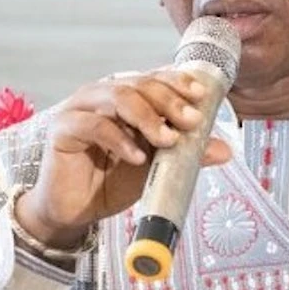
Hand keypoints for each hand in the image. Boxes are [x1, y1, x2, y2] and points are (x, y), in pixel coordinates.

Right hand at [15, 70, 231, 248]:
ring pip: (119, 97)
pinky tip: (136, 156)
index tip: (200, 96)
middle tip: (191, 121)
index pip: (156, 78)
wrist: (77, 211)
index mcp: (128, 97)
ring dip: (149, 117)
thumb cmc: (114, 181)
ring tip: (168, 139)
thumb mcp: (159, 167)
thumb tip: (224, 149)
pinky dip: (120, 140)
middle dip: (170, 101)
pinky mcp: (64, 129)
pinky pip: (95, 126)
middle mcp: (105, 95)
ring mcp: (82, 108)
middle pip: (141, 84)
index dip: (179, 83)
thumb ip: (188, 154)